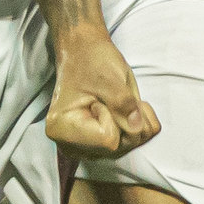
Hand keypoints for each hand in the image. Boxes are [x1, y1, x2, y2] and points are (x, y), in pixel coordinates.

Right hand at [46, 27, 160, 158]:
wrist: (85, 54)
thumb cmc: (91, 62)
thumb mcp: (108, 78)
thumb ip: (122, 103)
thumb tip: (137, 128)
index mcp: (63, 130)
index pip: (108, 139)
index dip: (114, 115)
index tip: (99, 97)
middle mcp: (72, 146)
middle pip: (119, 147)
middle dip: (128, 120)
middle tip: (116, 96)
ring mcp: (87, 149)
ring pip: (129, 146)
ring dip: (137, 120)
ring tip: (122, 99)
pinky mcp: (101, 146)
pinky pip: (136, 144)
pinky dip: (140, 124)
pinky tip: (128, 108)